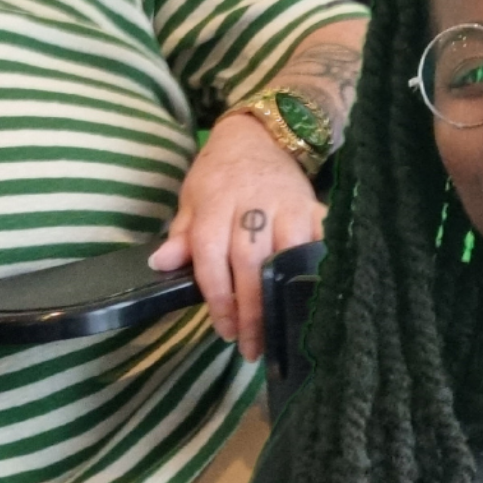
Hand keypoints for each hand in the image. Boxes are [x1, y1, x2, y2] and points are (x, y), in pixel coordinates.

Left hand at [160, 110, 325, 353]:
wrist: (258, 136)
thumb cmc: (218, 175)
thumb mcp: (191, 199)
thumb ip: (181, 235)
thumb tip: (160, 264)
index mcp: (214, 205)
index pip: (213, 257)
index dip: (218, 297)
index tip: (224, 330)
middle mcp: (251, 205)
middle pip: (251, 263)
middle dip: (251, 309)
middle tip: (251, 347)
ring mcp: (286, 205)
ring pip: (287, 255)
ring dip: (284, 296)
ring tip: (283, 332)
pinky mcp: (313, 206)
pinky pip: (321, 239)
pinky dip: (321, 268)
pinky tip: (319, 298)